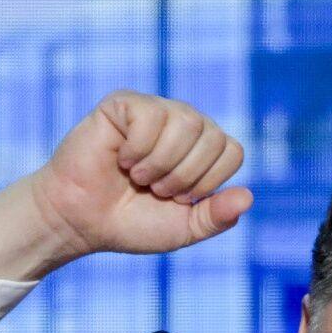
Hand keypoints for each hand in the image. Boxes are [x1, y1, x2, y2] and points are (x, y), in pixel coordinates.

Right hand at [28, 90, 253, 258]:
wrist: (82, 222)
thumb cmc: (131, 222)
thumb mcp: (184, 229)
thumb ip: (217, 217)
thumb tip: (248, 197)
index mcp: (203, 149)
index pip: (232, 152)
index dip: (207, 183)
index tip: (177, 199)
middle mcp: (184, 124)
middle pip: (213, 136)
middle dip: (184, 176)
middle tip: (154, 189)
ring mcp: (155, 110)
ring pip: (187, 122)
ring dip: (161, 164)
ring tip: (138, 176)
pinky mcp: (125, 103)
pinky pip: (151, 117)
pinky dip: (137, 150)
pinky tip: (119, 158)